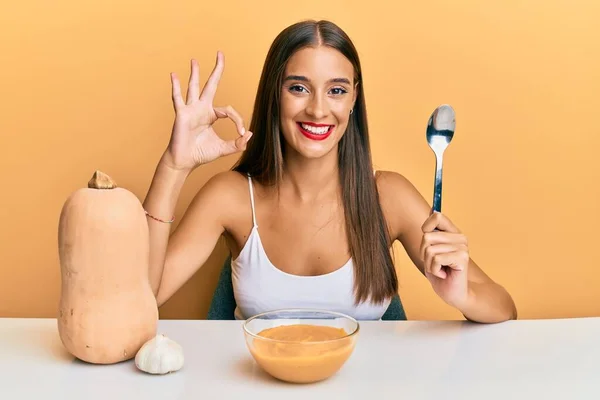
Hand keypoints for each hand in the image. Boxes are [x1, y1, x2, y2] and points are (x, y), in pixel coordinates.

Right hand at [162, 52, 252, 170]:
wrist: (184, 161)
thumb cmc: (200, 154)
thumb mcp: (224, 149)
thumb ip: (237, 144)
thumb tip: (249, 135)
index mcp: (211, 115)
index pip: (229, 110)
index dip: (238, 120)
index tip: (242, 133)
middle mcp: (201, 109)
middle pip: (211, 85)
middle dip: (217, 70)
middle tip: (220, 54)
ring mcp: (191, 110)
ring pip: (194, 87)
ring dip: (195, 73)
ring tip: (195, 60)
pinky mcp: (182, 114)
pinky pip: (178, 99)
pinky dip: (175, 87)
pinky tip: (174, 75)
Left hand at [419, 211, 470, 308]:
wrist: (454, 293)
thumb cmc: (441, 273)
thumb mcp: (431, 251)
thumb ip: (431, 234)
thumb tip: (431, 211)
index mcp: (452, 233)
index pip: (437, 216)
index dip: (426, 227)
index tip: (428, 240)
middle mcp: (459, 237)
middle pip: (427, 237)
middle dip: (424, 254)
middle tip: (435, 263)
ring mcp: (462, 247)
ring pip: (429, 250)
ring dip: (429, 264)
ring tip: (440, 269)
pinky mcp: (462, 258)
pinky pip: (436, 259)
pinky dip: (434, 270)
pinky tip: (443, 274)